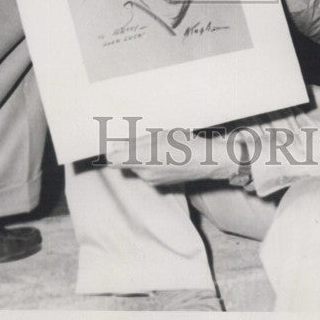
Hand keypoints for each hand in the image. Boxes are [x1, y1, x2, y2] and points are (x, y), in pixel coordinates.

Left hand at [106, 130, 233, 185]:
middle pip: (126, 162)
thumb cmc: (185, 144)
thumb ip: (137, 142)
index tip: (117, 141)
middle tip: (145, 137)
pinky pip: (149, 171)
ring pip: (138, 166)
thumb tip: (120, 144)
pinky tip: (167, 154)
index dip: (113, 149)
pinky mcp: (160, 184)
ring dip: (143, 156)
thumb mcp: (160, 135)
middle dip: (131, 150)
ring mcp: (152, 181)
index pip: (113, 160)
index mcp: (142, 159)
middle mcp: (144, 174)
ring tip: (160, 144)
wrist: (206, 161)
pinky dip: (152, 163)